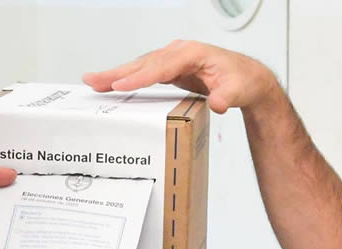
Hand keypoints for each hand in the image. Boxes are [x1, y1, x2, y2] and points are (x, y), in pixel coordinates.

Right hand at [83, 40, 278, 113]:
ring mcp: (173, 59)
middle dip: (117, 73)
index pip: (161, 66)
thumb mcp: (238, 90)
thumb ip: (227, 96)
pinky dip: (126, 78)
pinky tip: (112, 84)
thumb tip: (218, 102)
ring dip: (115, 75)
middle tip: (93, 80)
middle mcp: (179, 52)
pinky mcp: (170, 68)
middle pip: (143, 63)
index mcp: (193, 54)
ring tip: (93, 82)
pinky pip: (144, 72)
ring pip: (139, 66)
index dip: (139, 77)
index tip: (120, 86)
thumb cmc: (242, 80)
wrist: (247, 78)